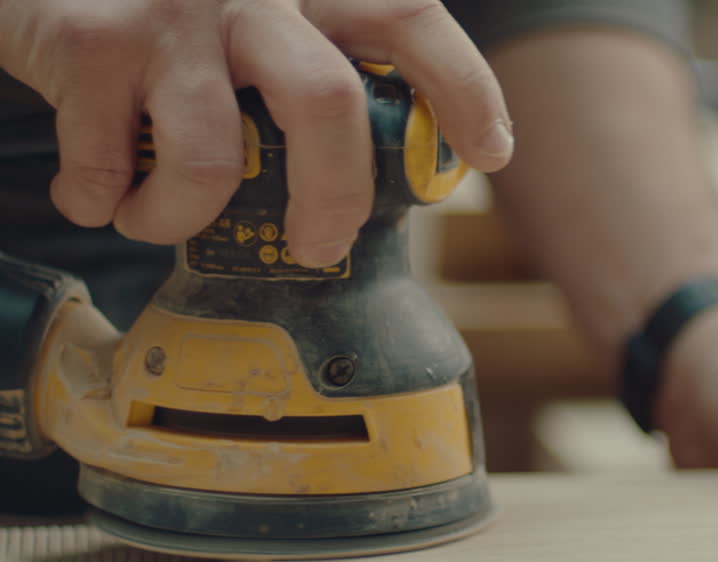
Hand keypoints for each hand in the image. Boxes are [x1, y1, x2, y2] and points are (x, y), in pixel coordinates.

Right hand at [0, 0, 511, 266]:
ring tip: (159, 222)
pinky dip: (105, 203)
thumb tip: (396, 171)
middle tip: (319, 246)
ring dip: (184, 218)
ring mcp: (172, 13)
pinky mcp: (90, 41)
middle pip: (327, 101)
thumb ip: (320, 69)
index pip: (410, 16)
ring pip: (211, 155)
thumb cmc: (179, 19)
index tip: (491, 153)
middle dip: (333, 197)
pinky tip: (99, 194)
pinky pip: (111, 167)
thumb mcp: (265, 24)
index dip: (464, 87)